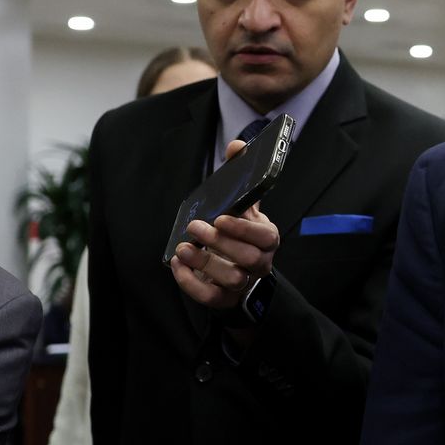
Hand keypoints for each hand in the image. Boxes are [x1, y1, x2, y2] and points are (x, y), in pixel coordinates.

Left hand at [169, 142, 280, 310]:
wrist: (236, 267)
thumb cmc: (239, 233)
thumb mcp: (244, 206)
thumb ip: (241, 178)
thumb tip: (237, 146)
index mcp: (266, 238)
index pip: (264, 236)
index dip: (243, 229)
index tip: (221, 218)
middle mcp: (259, 262)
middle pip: (249, 258)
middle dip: (220, 242)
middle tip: (196, 227)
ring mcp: (243, 282)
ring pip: (232, 279)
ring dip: (205, 263)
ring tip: (184, 248)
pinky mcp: (225, 298)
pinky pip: (212, 297)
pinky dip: (192, 283)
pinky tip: (178, 265)